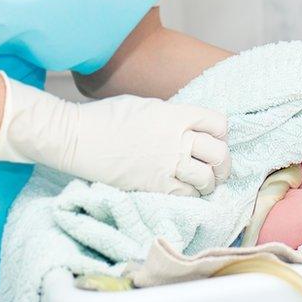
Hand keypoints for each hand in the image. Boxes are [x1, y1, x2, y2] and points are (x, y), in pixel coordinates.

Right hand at [0, 73, 230, 196]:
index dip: (221, 133)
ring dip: (210, 182)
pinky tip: (185, 192)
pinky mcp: (154, 185)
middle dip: (223, 163)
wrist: (78, 138)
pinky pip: (187, 195)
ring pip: (207, 178)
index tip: (216, 140)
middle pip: (219, 153)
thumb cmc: (107, 117)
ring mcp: (166, 164)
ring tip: (203, 184)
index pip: (218, 123)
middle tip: (218, 169)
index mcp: (175, 114)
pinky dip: (191, 195)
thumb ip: (171, 116)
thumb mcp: (146, 105)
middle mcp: (176, 139)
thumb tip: (187, 127)